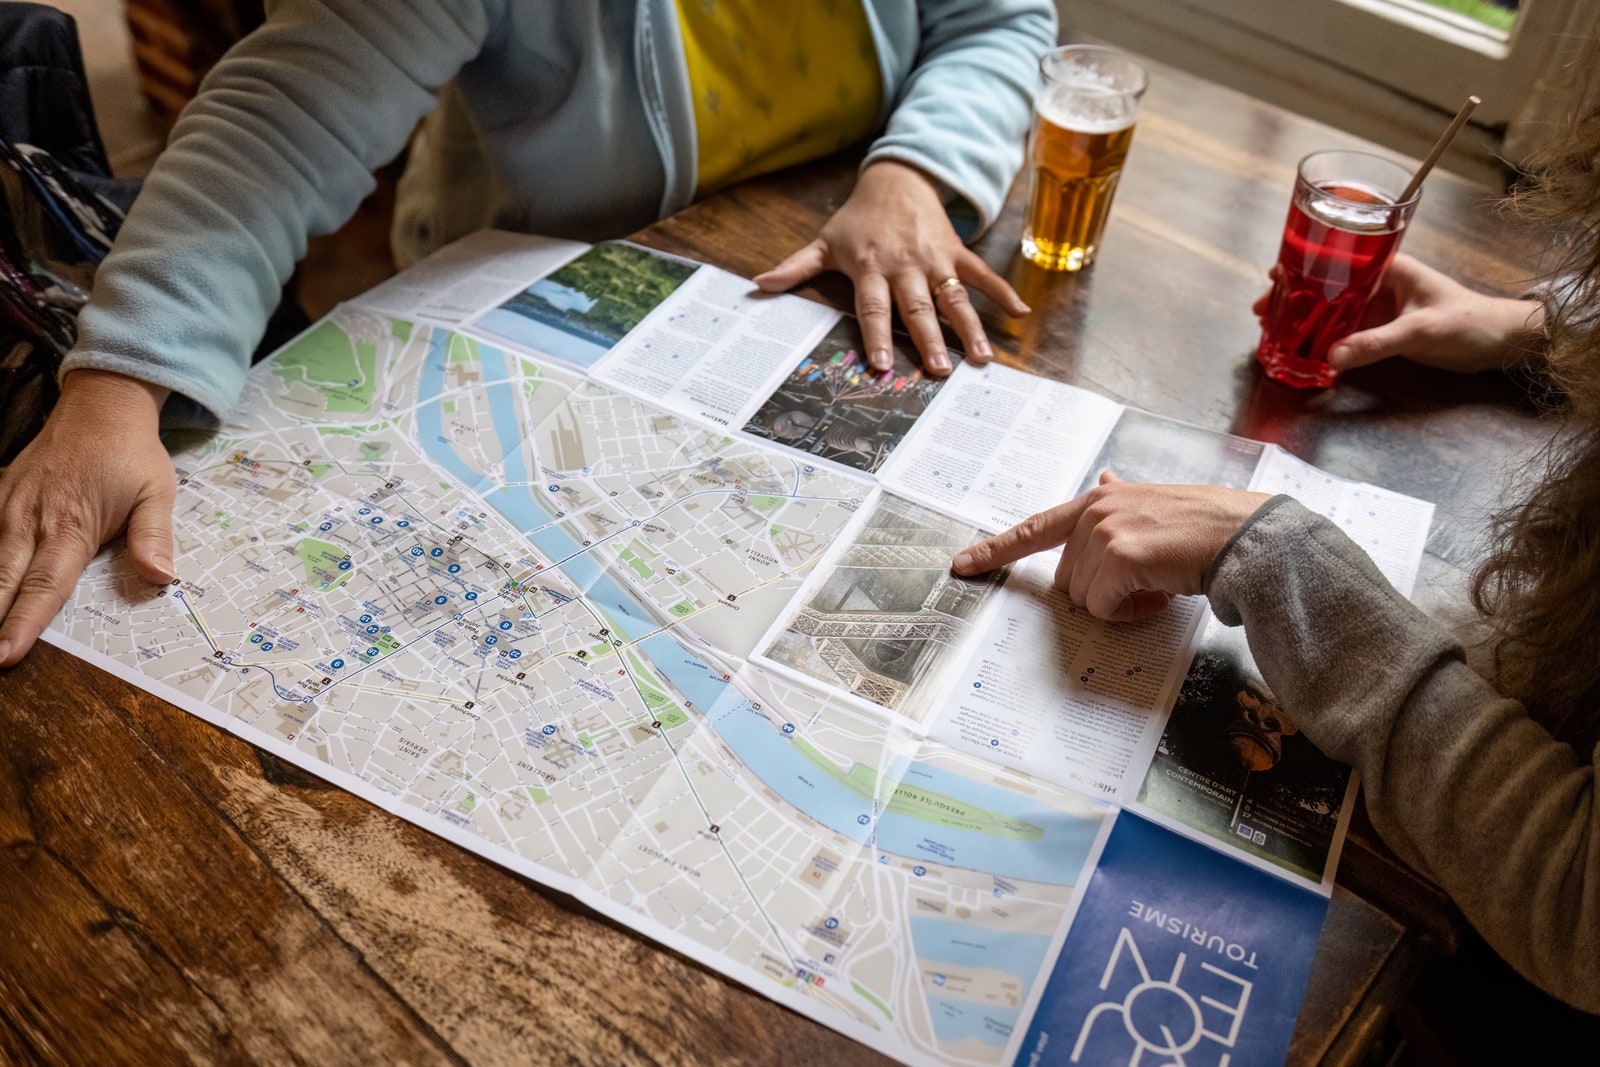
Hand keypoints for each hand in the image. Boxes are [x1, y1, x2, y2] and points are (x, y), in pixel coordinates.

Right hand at [0, 370, 175, 664]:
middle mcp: (31, 519)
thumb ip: (153, 536)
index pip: (46, 585)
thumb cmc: (132, 454)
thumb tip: (162, 577)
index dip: (25, 621)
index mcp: (71, 525)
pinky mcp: (1, 497)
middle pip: (5, 581)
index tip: (8, 654)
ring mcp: (9, 507)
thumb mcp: (157, 491)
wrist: (100, 407)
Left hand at [755, 160, 1028, 375]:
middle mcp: (905, 267)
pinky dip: (1002, 292)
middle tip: (938, 371)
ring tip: (980, 359)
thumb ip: (795, 268)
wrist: (897, 179)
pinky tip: (1020, 315)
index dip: (877, 335)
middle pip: (917, 308)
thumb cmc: (858, 220)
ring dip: (967, 328)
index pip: (873, 307)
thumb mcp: (825, 242)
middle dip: (928, 340)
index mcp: (871, 268)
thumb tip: (759, 285)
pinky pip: (982, 275)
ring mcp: (935, 261)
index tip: (881, 363)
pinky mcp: (957, 253)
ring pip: (953, 298)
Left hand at [951, 473, 1270, 621]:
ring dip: (1120, 603)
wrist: (1245, 537)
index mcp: (1099, 501)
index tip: (962, 565)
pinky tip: (1161, 594)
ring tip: (1159, 584)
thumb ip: (1120, 501)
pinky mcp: (1118, 557)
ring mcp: (1104, 533)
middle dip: (1101, 591)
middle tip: (1146, 583)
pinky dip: (1131, 612)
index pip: (1036, 527)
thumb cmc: (1207, 528)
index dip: (997, 549)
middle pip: (1067, 578)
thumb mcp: (1153, 505)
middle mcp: (1095, 512)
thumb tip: (1104, 480)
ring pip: (1084, 597)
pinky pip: (1102, 607)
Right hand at [1253, 253, 1545, 373]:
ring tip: (1272, 329)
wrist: (1500, 343)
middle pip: (1326, 285)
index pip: (1337, 260)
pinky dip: (1320, 338)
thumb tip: (1330, 358)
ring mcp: (1379, 308)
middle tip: (1262, 311)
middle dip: (1293, 295)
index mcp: (1387, 268)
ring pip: (1331, 309)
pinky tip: (1301, 348)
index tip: (1273, 275)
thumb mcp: (1420, 332)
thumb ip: (1375, 343)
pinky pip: (1344, 332)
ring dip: (1303, 318)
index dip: (1302, 266)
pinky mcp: (1382, 331)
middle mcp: (1378, 284)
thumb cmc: (1467, 323)